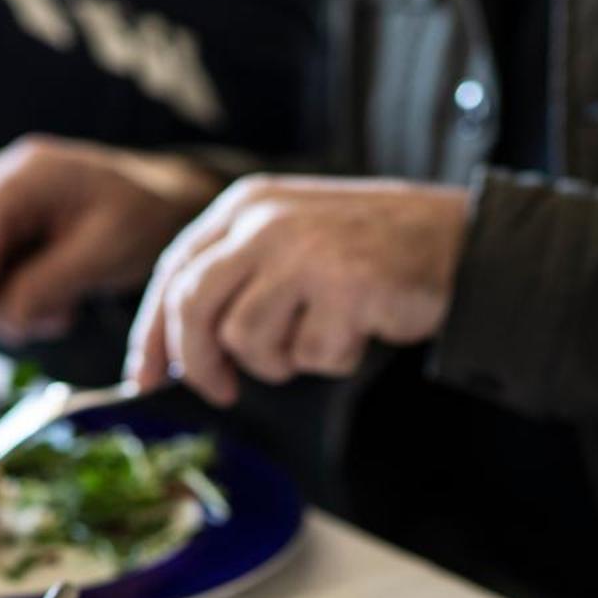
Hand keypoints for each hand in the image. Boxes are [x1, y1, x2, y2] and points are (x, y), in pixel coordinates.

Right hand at [0, 138, 219, 345]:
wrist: (157, 204)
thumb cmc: (138, 217)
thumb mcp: (102, 253)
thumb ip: (49, 282)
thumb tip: (5, 315)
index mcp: (26, 175)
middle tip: (44, 321)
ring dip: (4, 306)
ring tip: (60, 311)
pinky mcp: (2, 235)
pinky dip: (13, 302)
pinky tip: (55, 303)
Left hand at [126, 177, 471, 405]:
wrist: (451, 239)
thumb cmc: (368, 251)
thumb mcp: (289, 240)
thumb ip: (236, 277)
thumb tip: (181, 352)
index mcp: (245, 206)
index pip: (174, 274)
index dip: (152, 334)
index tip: (145, 379)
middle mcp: (265, 223)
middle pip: (193, 310)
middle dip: (199, 364)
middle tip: (221, 391)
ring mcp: (302, 254)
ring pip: (248, 341)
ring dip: (281, 361)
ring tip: (318, 337)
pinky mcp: (342, 289)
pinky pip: (311, 356)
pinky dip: (333, 359)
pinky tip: (358, 329)